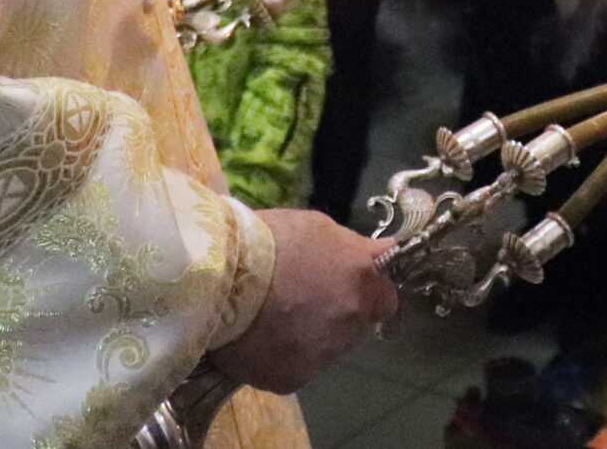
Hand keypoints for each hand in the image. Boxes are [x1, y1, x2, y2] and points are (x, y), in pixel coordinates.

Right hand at [206, 209, 398, 393]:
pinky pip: (295, 368)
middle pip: (356, 326)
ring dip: (312, 336)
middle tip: (304, 298)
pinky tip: (259, 337)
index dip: (370, 293)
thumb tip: (378, 255)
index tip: (352, 287)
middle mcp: (352, 323)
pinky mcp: (292, 379)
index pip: (389, 298)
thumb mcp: (319, 228)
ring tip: (275, 318)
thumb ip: (354, 249)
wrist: (218, 276)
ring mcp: (323, 356)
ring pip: (327, 349)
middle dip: (338, 314)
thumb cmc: (269, 240)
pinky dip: (283, 356)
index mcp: (363, 281)